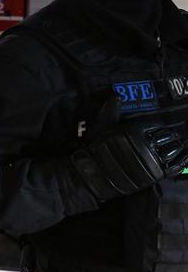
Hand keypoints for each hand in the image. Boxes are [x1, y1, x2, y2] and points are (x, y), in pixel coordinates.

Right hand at [71, 118, 187, 201]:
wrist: (93, 174)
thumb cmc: (96, 150)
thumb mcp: (101, 126)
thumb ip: (111, 110)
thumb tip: (116, 96)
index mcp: (135, 130)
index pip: (157, 125)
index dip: (161, 126)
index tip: (164, 128)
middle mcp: (145, 144)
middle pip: (168, 138)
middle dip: (173, 136)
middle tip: (176, 136)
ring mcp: (151, 160)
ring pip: (173, 151)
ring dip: (180, 148)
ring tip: (181, 147)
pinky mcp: (154, 174)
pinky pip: (174, 167)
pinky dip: (181, 162)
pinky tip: (184, 159)